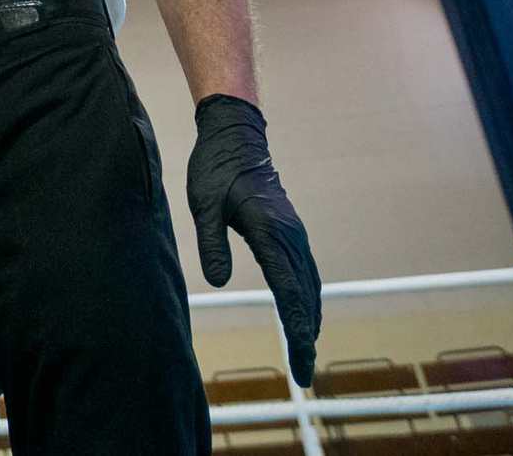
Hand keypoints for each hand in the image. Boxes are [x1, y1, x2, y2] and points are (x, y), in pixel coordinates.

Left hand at [189, 93, 320, 385]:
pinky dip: (307, 302)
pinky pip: (307, 274)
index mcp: (271, 233)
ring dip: (309, 322)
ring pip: (310, 288)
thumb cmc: (216, 168)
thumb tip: (220, 282)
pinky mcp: (292, 232)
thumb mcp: (202, 204)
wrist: (237, 136)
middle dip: (305, 339)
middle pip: (305, 299)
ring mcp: (296, 235)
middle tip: (304, 376)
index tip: (301, 364)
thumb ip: (211, 243)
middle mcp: (291, 237)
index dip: (295, 332)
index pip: (289, 294)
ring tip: (303, 356)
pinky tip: (302, 317)